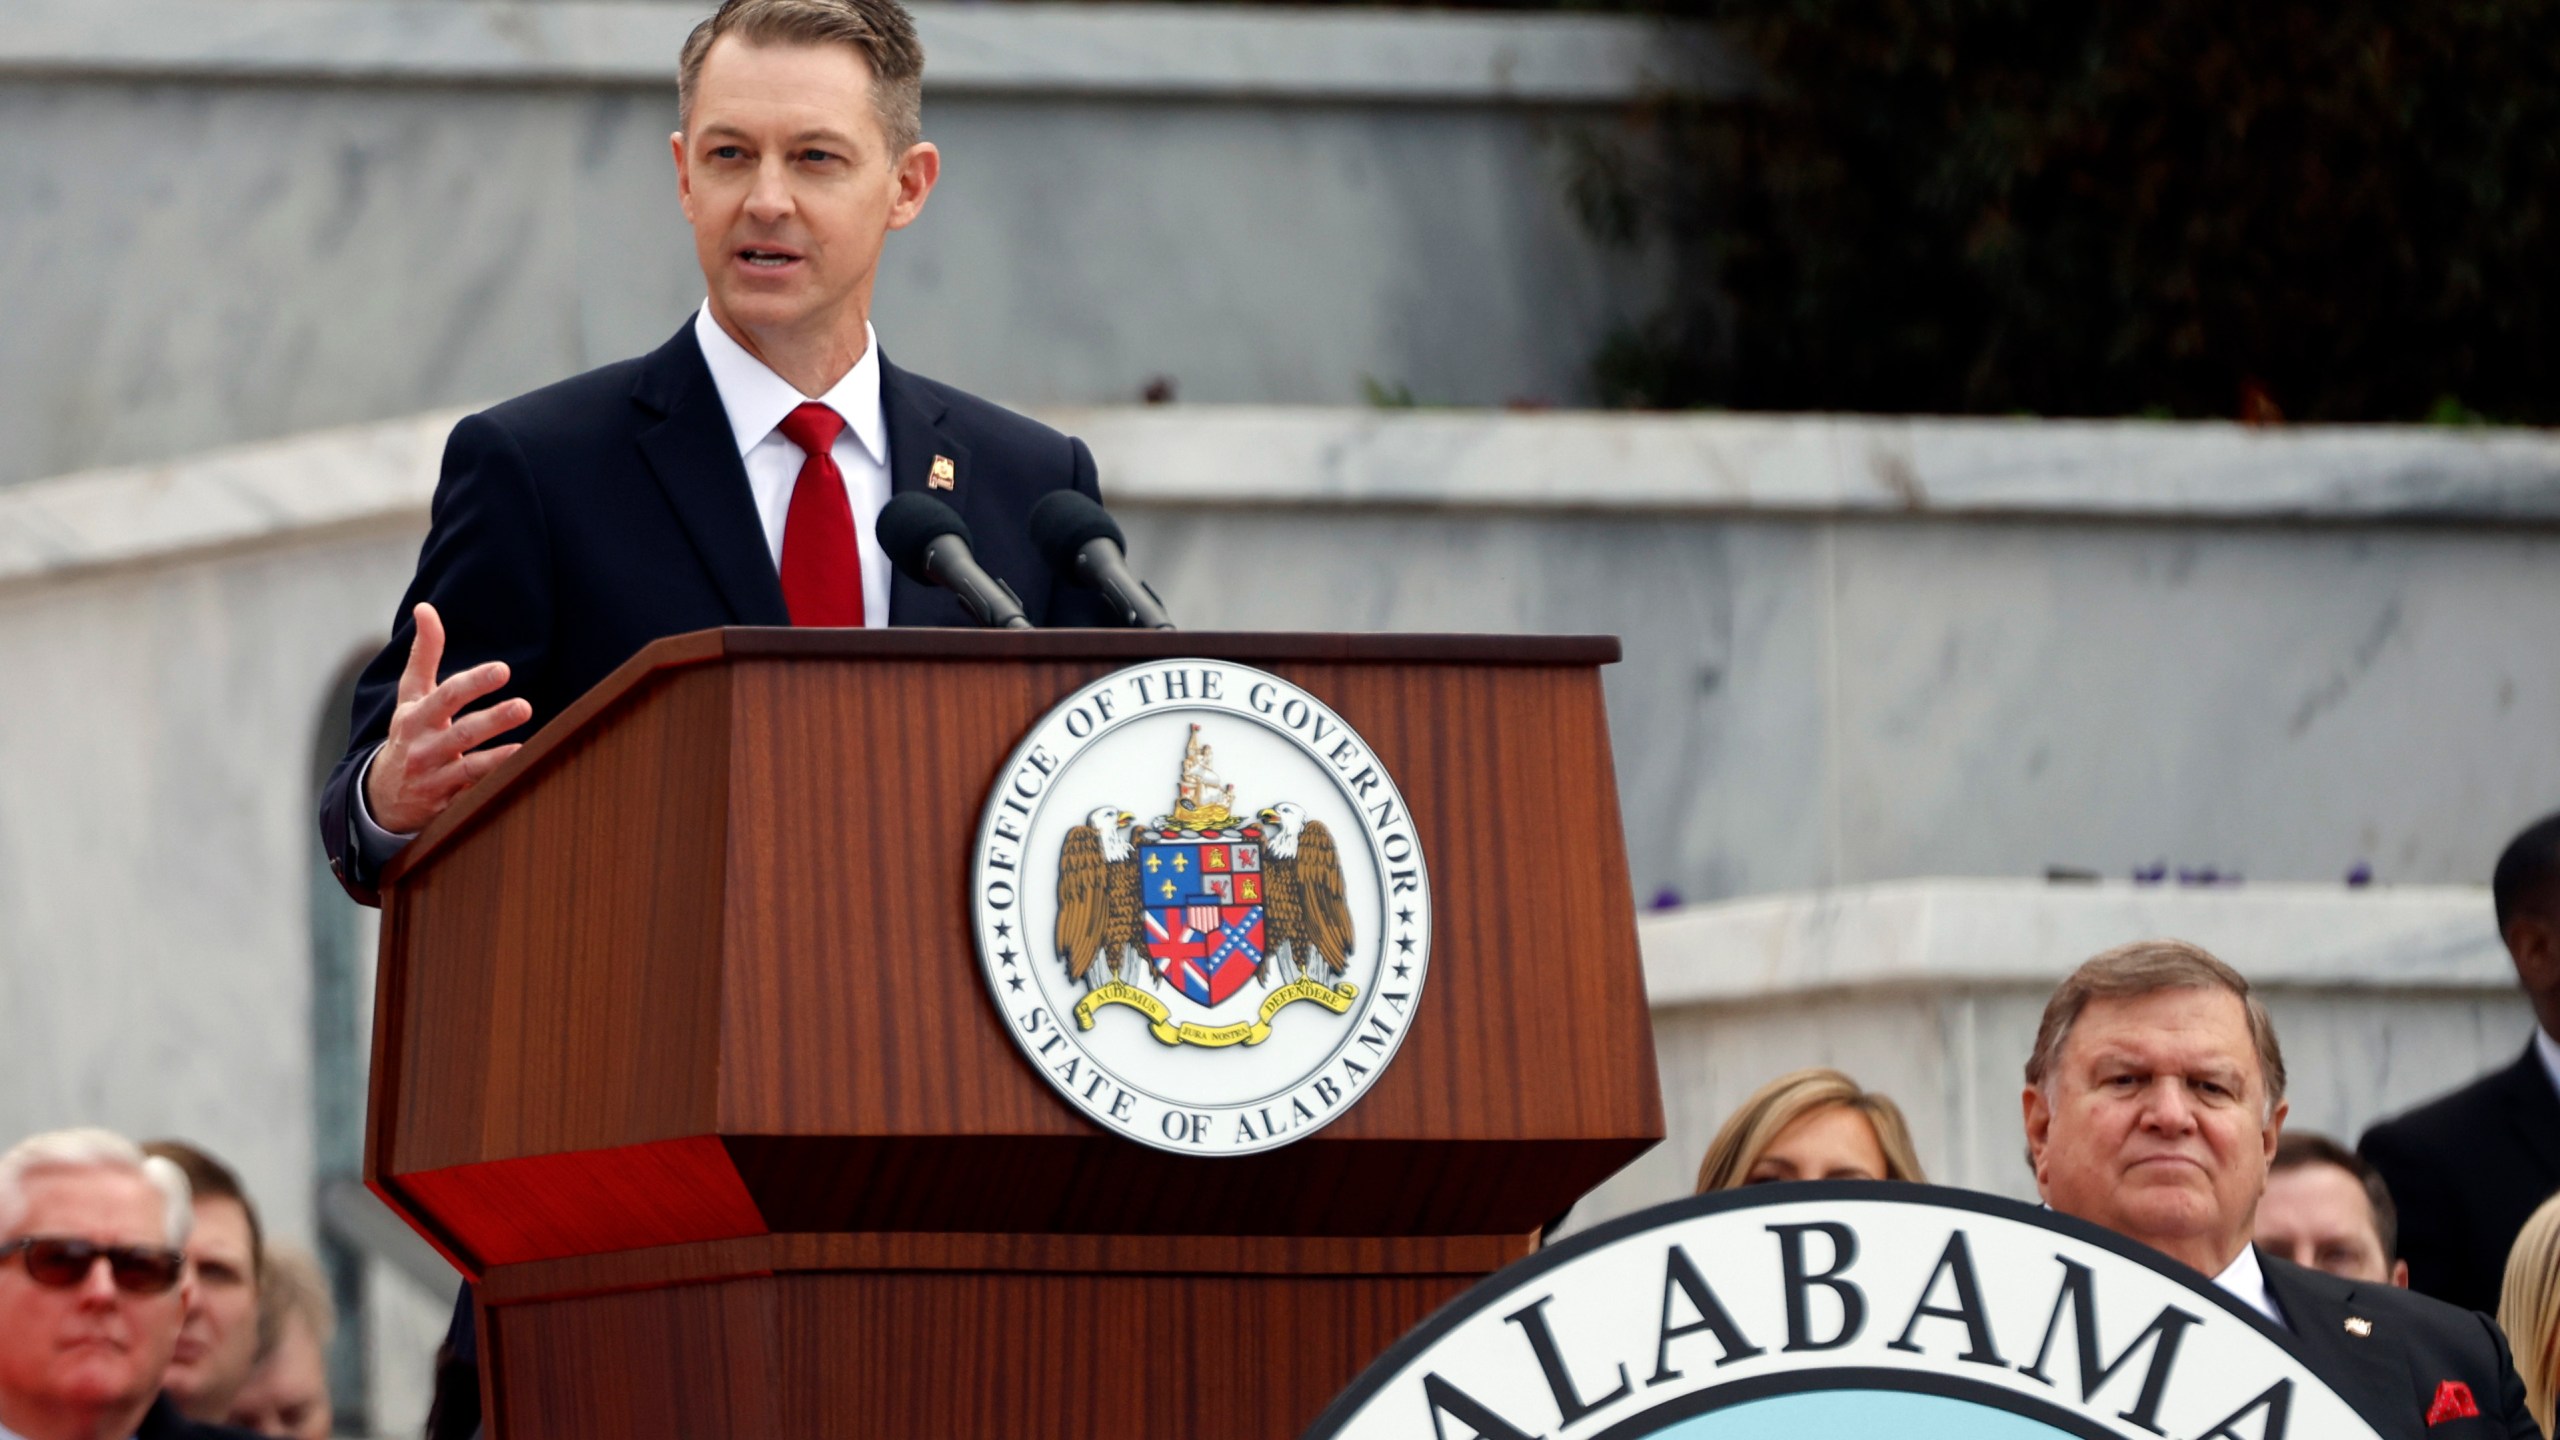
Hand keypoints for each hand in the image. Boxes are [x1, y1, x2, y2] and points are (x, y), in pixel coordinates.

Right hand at [364, 603, 533, 833]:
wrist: (382, 797)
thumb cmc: (408, 734)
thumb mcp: (410, 696)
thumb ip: (424, 654)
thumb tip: (426, 608)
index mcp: (416, 717)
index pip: (446, 696)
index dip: (474, 682)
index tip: (502, 670)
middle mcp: (424, 748)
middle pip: (462, 733)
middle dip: (493, 720)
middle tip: (524, 706)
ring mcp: (435, 779)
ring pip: (469, 768)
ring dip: (497, 758)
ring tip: (525, 747)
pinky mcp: (447, 806)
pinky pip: (473, 796)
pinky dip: (493, 787)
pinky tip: (519, 776)